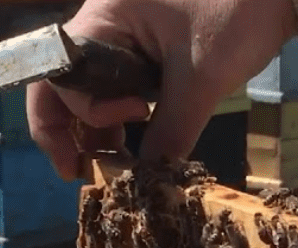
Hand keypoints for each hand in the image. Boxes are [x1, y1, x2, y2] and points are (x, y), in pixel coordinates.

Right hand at [27, 0, 297, 179]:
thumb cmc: (238, 12)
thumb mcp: (201, 79)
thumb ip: (172, 131)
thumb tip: (151, 181)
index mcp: (103, 16)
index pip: (60, 75)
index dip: (77, 118)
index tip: (113, 145)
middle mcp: (104, 20)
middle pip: (65, 80)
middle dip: (71, 128)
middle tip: (86, 171)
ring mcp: (125, 29)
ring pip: (93, 83)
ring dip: (98, 123)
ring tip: (116, 160)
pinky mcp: (149, 40)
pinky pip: (120, 78)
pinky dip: (122, 109)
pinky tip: (138, 137)